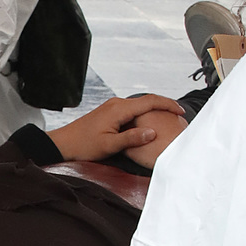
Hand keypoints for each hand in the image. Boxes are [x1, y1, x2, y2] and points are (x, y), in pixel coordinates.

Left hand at [48, 95, 188, 168]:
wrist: (64, 143)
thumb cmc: (84, 145)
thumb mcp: (109, 145)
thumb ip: (132, 138)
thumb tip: (152, 132)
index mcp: (119, 109)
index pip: (149, 101)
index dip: (167, 105)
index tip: (181, 111)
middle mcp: (116, 103)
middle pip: (146, 100)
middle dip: (164, 105)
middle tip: (179, 114)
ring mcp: (112, 106)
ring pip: (139, 104)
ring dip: (154, 108)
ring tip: (168, 117)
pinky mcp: (109, 111)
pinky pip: (132, 109)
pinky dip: (144, 112)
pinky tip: (149, 121)